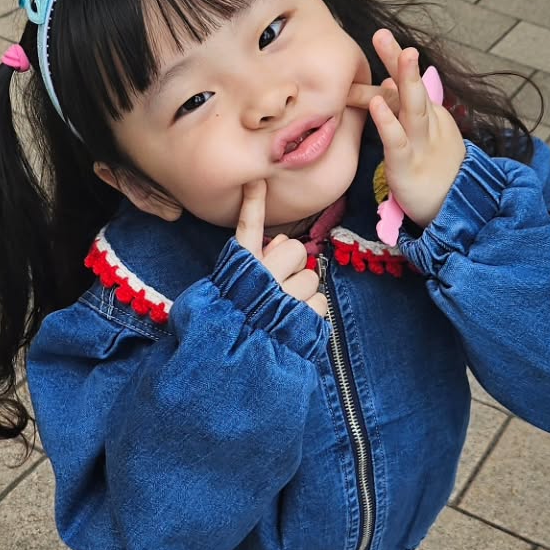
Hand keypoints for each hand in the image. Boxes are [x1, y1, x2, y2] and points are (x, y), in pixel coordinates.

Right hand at [235, 180, 328, 318]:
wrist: (233, 369)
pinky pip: (319, 303)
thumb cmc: (232, 326)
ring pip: (310, 278)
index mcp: (236, 270)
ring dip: (302, 294)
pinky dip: (311, 315)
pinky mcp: (302, 316)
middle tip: (279, 286)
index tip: (257, 180)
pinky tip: (294, 325)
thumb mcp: (229, 293)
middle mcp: (259, 279)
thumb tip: (275, 246)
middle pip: (293, 250)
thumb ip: (250, 264)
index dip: (253, 204)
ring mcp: (281, 297)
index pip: (245, 229)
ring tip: (284, 312)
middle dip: (291, 265)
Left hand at [347, 29, 465, 227]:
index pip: (409, 84)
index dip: (396, 60)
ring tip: (401, 55)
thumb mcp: (421, 136)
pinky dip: (388, 121)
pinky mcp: (408, 165)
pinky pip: (397, 140)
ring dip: (407, 81)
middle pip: (413, 88)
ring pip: (414, 108)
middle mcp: (427, 124)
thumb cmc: (433, 172)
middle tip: (383, 34)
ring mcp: (420, 143)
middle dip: (400, 61)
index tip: (381, 37)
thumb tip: (388, 82)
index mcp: (428, 116)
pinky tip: (378, 104)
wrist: (454, 208)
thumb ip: (404, 110)